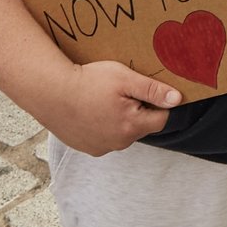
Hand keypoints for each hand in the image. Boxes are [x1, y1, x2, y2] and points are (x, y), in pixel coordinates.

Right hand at [35, 59, 181, 155]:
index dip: (158, 102)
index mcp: (131, 127)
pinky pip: (105, 137)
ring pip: (123, 132)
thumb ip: (154, 90)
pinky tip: (93, 109)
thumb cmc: (88, 82)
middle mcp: (117, 143)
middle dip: (139, 110)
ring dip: (121, 118)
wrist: (49, 92)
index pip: (161, 119)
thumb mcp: (126, 79)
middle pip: (142, 126)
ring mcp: (99, 147)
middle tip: (122, 92)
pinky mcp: (85, 147)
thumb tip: (177, 99)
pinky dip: (104, 125)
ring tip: (105, 100)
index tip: (146, 90)